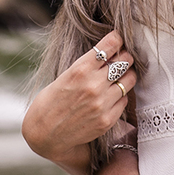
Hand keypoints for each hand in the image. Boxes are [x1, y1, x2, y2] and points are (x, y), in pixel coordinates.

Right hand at [22, 30, 136, 163]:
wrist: (44, 134)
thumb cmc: (51, 102)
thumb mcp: (65, 76)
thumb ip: (87, 66)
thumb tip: (109, 53)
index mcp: (80, 69)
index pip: (111, 44)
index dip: (117, 39)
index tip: (118, 40)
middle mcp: (94, 85)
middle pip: (126, 60)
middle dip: (125, 56)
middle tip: (122, 58)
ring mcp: (102, 104)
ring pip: (130, 79)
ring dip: (127, 75)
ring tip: (120, 77)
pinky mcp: (107, 120)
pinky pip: (124, 100)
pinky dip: (120, 96)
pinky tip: (112, 96)